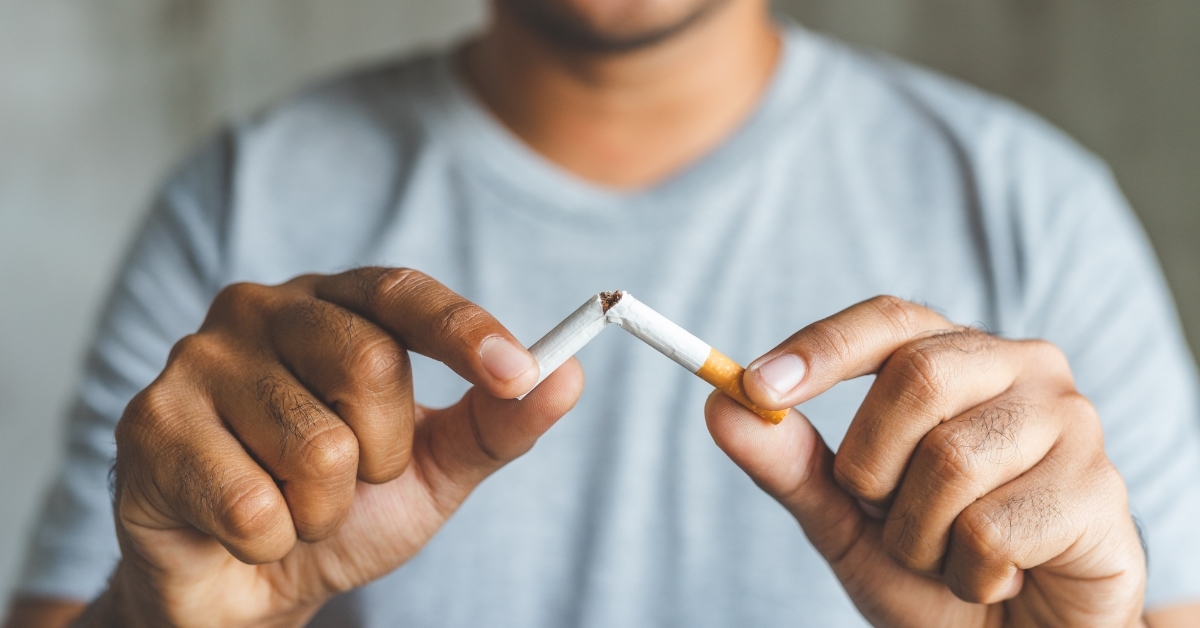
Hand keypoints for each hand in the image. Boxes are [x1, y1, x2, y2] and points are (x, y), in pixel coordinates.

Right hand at [100, 268, 583, 627]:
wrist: (249, 580)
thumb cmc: (342, 506)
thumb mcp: (434, 465)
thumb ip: (498, 422)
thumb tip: (570, 376)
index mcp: (333, 306)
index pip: (403, 292)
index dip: (464, 330)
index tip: (517, 372)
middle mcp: (260, 310)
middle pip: (368, 362)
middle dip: (384, 453)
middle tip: (353, 478)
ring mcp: (196, 362)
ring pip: (316, 446)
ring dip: (324, 509)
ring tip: (293, 504)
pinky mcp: (148, 426)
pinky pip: (254, 505)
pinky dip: (271, 541)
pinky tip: (244, 527)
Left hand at [706, 296, 1145, 626]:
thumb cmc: (934, 566)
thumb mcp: (846, 518)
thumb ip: (790, 464)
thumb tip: (719, 405)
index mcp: (959, 356)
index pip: (888, 320)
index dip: (820, 347)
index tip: (754, 386)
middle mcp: (1022, 367)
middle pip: (916, 378)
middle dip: (872, 466)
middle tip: (886, 514)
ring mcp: (1070, 422)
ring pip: (951, 461)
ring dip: (919, 535)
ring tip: (948, 555)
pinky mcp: (1099, 490)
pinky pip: (992, 528)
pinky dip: (968, 572)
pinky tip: (997, 578)